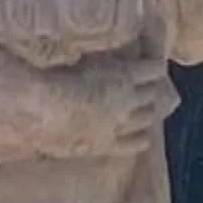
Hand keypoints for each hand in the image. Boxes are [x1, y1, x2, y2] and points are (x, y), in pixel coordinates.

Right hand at [34, 48, 175, 157]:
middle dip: (153, 89)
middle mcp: (129, 99)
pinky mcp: (110, 144)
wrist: (45, 113)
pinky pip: (137, 143)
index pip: (153, 69)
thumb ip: (101, 60)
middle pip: (153, 95)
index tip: (156, 64)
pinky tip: (141, 135)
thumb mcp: (84, 60)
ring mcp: (122, 124)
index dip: (156, 66)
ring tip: (146, 109)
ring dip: (149, 111)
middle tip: (150, 87)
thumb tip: (105, 57)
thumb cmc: (58, 80)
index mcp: (124, 75)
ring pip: (148, 118)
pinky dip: (142, 137)